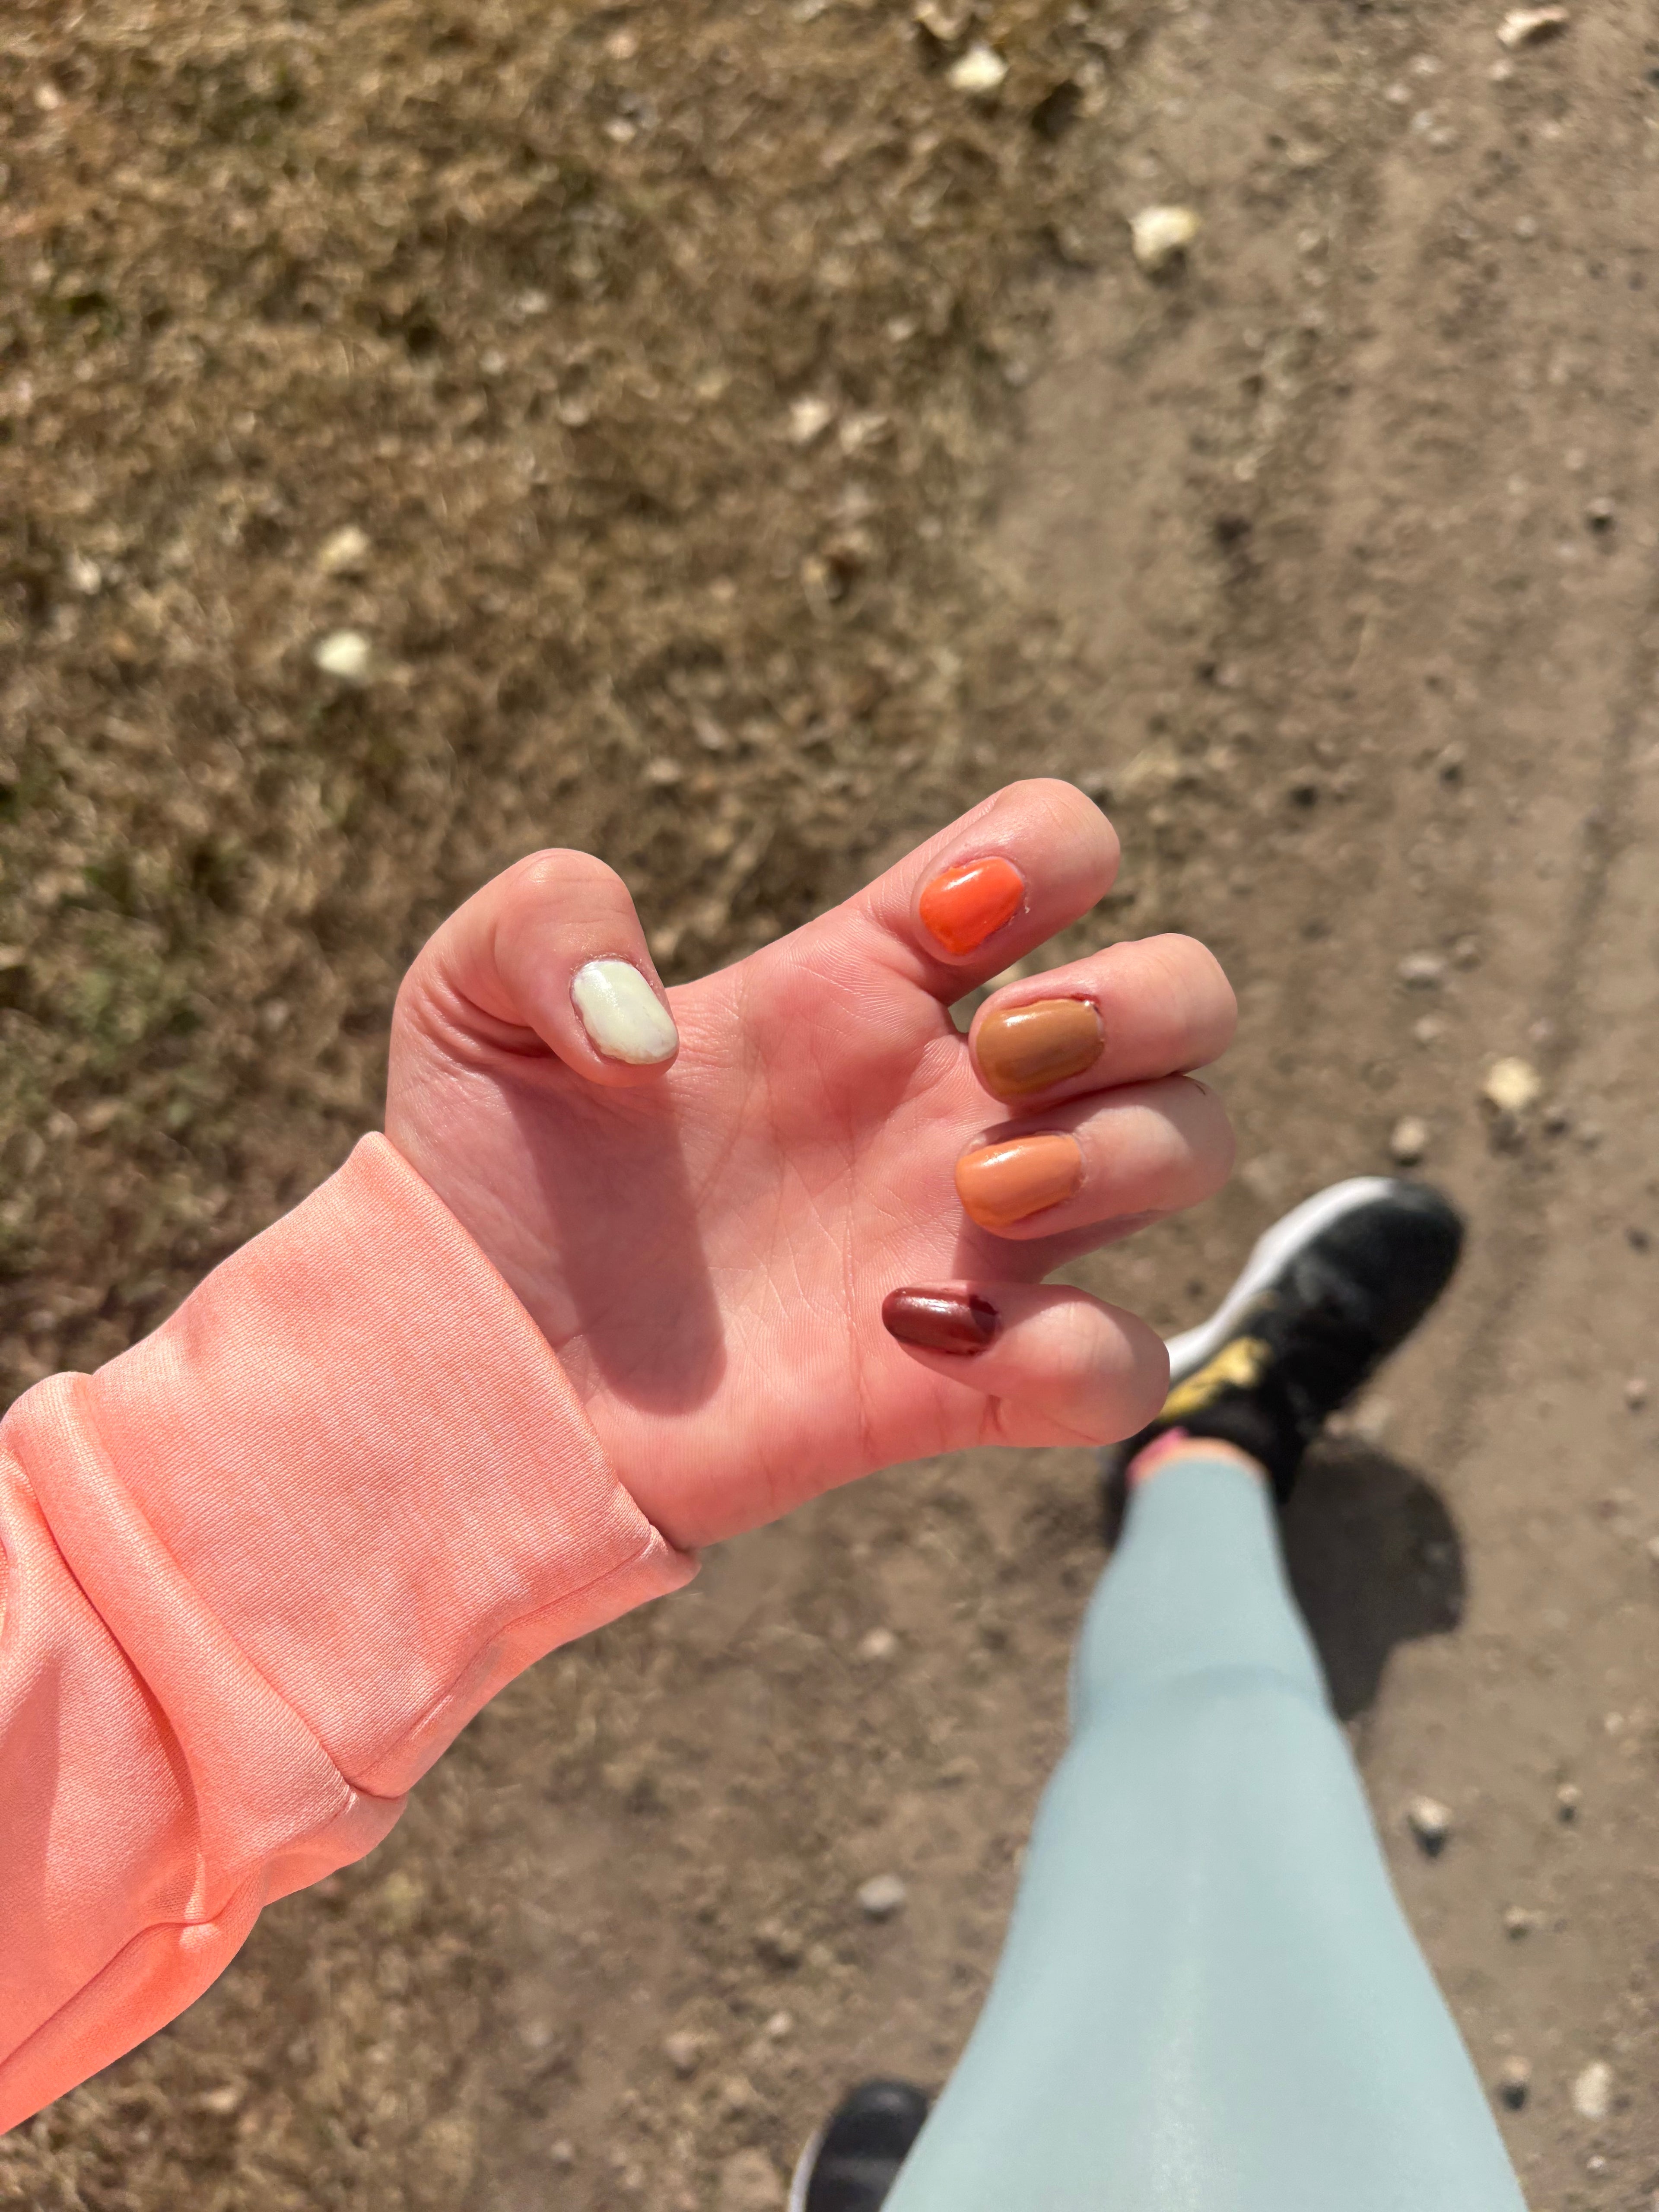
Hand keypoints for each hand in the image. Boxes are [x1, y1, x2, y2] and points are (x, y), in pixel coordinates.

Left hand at [386, 780, 1234, 1549]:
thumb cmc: (485, 1178)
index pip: (1054, 848)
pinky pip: (1124, 1365)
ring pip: (1190, 1152)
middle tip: (994, 1058)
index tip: (938, 922)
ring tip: (975, 1188)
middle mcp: (947, 1096)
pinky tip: (918, 1330)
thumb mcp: (467, 1002)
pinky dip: (1075, 1349)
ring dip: (1122, 1153)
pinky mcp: (960, 1381)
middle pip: (1187, 996)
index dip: (1042, 855)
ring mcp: (971, 1236)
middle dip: (1138, 1003)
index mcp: (861, 981)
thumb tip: (657, 1021)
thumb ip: (544, 921)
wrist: (472, 1362)